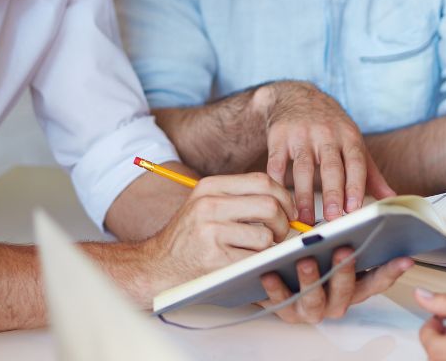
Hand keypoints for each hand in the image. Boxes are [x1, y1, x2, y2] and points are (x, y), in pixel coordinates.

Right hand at [141, 172, 297, 291]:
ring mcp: (210, 232)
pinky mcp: (215, 259)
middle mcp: (209, 205)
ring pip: (266, 236)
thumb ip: (238, 196)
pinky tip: (249, 262)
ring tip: (258, 250)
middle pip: (269, 206)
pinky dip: (259, 263)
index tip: (288, 210)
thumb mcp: (205, 204)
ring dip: (270, 247)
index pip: (262, 181)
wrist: (157, 264)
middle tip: (281, 233)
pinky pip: (255, 259)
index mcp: (210, 186)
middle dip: (284, 222)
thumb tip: (284, 200)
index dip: (284, 196)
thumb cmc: (189, 236)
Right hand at [258, 81, 395, 223]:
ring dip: (304, 195)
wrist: (297, 96)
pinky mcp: (279, 137)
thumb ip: (370, 173)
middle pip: (331, 167)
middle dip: (332, 194)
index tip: (354, 209)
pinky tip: (278, 199)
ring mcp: (301, 135)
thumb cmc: (330, 126)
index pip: (356, 163)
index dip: (355, 186)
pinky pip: (276, 162)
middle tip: (332, 218)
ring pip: (303, 168)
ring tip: (304, 218)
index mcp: (349, 137)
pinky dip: (277, 181)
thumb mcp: (353, 142)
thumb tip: (392, 198)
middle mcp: (327, 134)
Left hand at [260, 247, 412, 322]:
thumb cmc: (314, 260)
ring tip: (305, 261)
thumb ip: (355, 235)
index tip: (405, 258)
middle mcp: (336, 303)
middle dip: (345, 271)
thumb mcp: (335, 248)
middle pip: (346, 290)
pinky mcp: (286, 311)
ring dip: (311, 280)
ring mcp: (312, 310)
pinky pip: (280, 300)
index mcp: (353, 289)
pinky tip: (270, 272)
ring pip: (314, 299)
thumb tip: (384, 205)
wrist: (279, 281)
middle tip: (344, 251)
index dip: (391, 271)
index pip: (377, 281)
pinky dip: (276, 287)